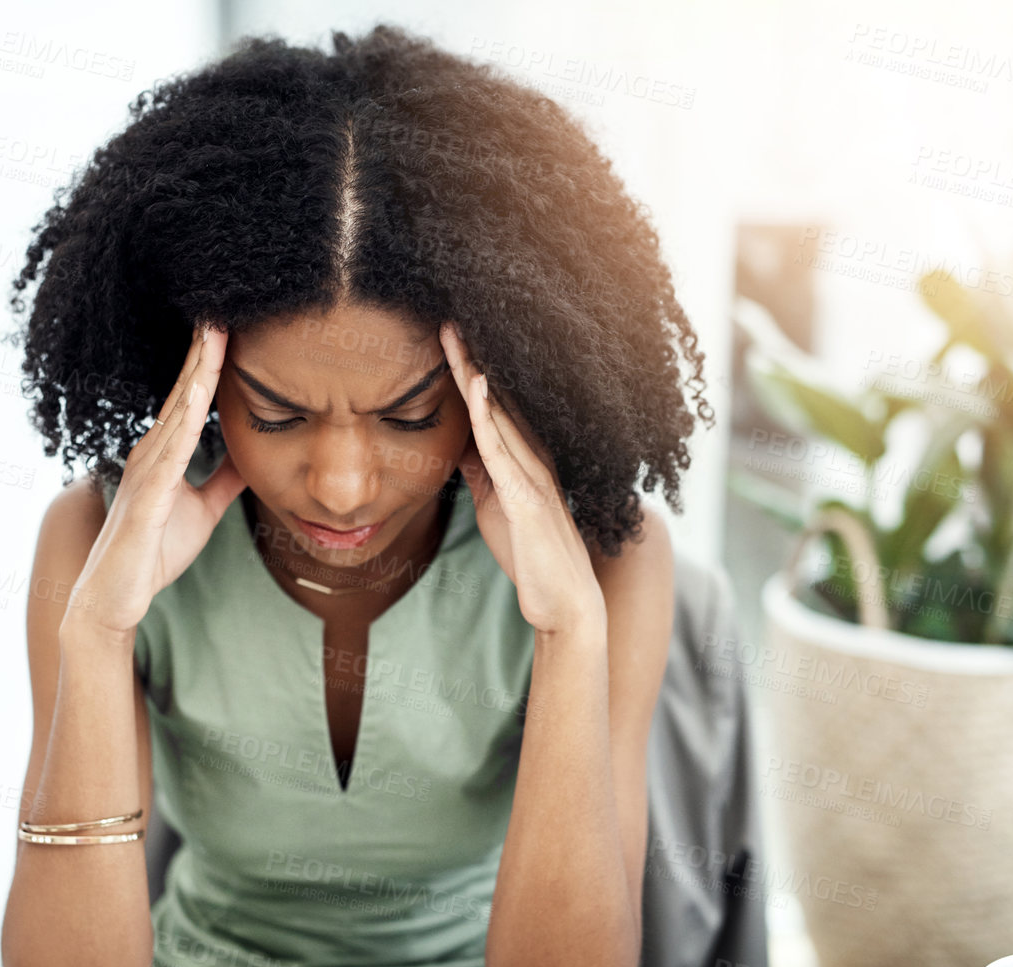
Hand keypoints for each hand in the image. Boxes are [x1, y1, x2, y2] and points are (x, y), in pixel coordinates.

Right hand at [64, 324, 246, 638]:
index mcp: (165, 451)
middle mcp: (153, 450)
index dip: (211, 360)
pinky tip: (201, 392)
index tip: (231, 323)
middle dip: (204, 348)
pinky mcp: (148, 495)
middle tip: (223, 304)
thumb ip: (224, 481)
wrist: (116, 596)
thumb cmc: (153, 553)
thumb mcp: (204, 511)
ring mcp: (147, 469)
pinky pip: (170, 450)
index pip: (193, 396)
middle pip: (184, 389)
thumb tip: (252, 457)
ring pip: (178, 409)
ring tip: (215, 331)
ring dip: (197, 370)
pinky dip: (187, 418)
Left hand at [438, 322, 604, 635]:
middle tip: (448, 317)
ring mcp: (532, 475)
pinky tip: (477, 385)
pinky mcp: (527, 499)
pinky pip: (502, 450)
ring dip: (476, 373)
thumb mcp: (495, 505)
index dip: (472, 370)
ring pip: (498, 413)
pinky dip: (488, 416)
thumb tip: (461, 444)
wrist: (564, 602)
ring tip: (454, 335)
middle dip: (472, 357)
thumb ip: (482, 473)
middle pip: (496, 398)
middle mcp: (532, 457)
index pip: (494, 405)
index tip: (448, 338)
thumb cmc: (531, 556)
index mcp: (525, 458)